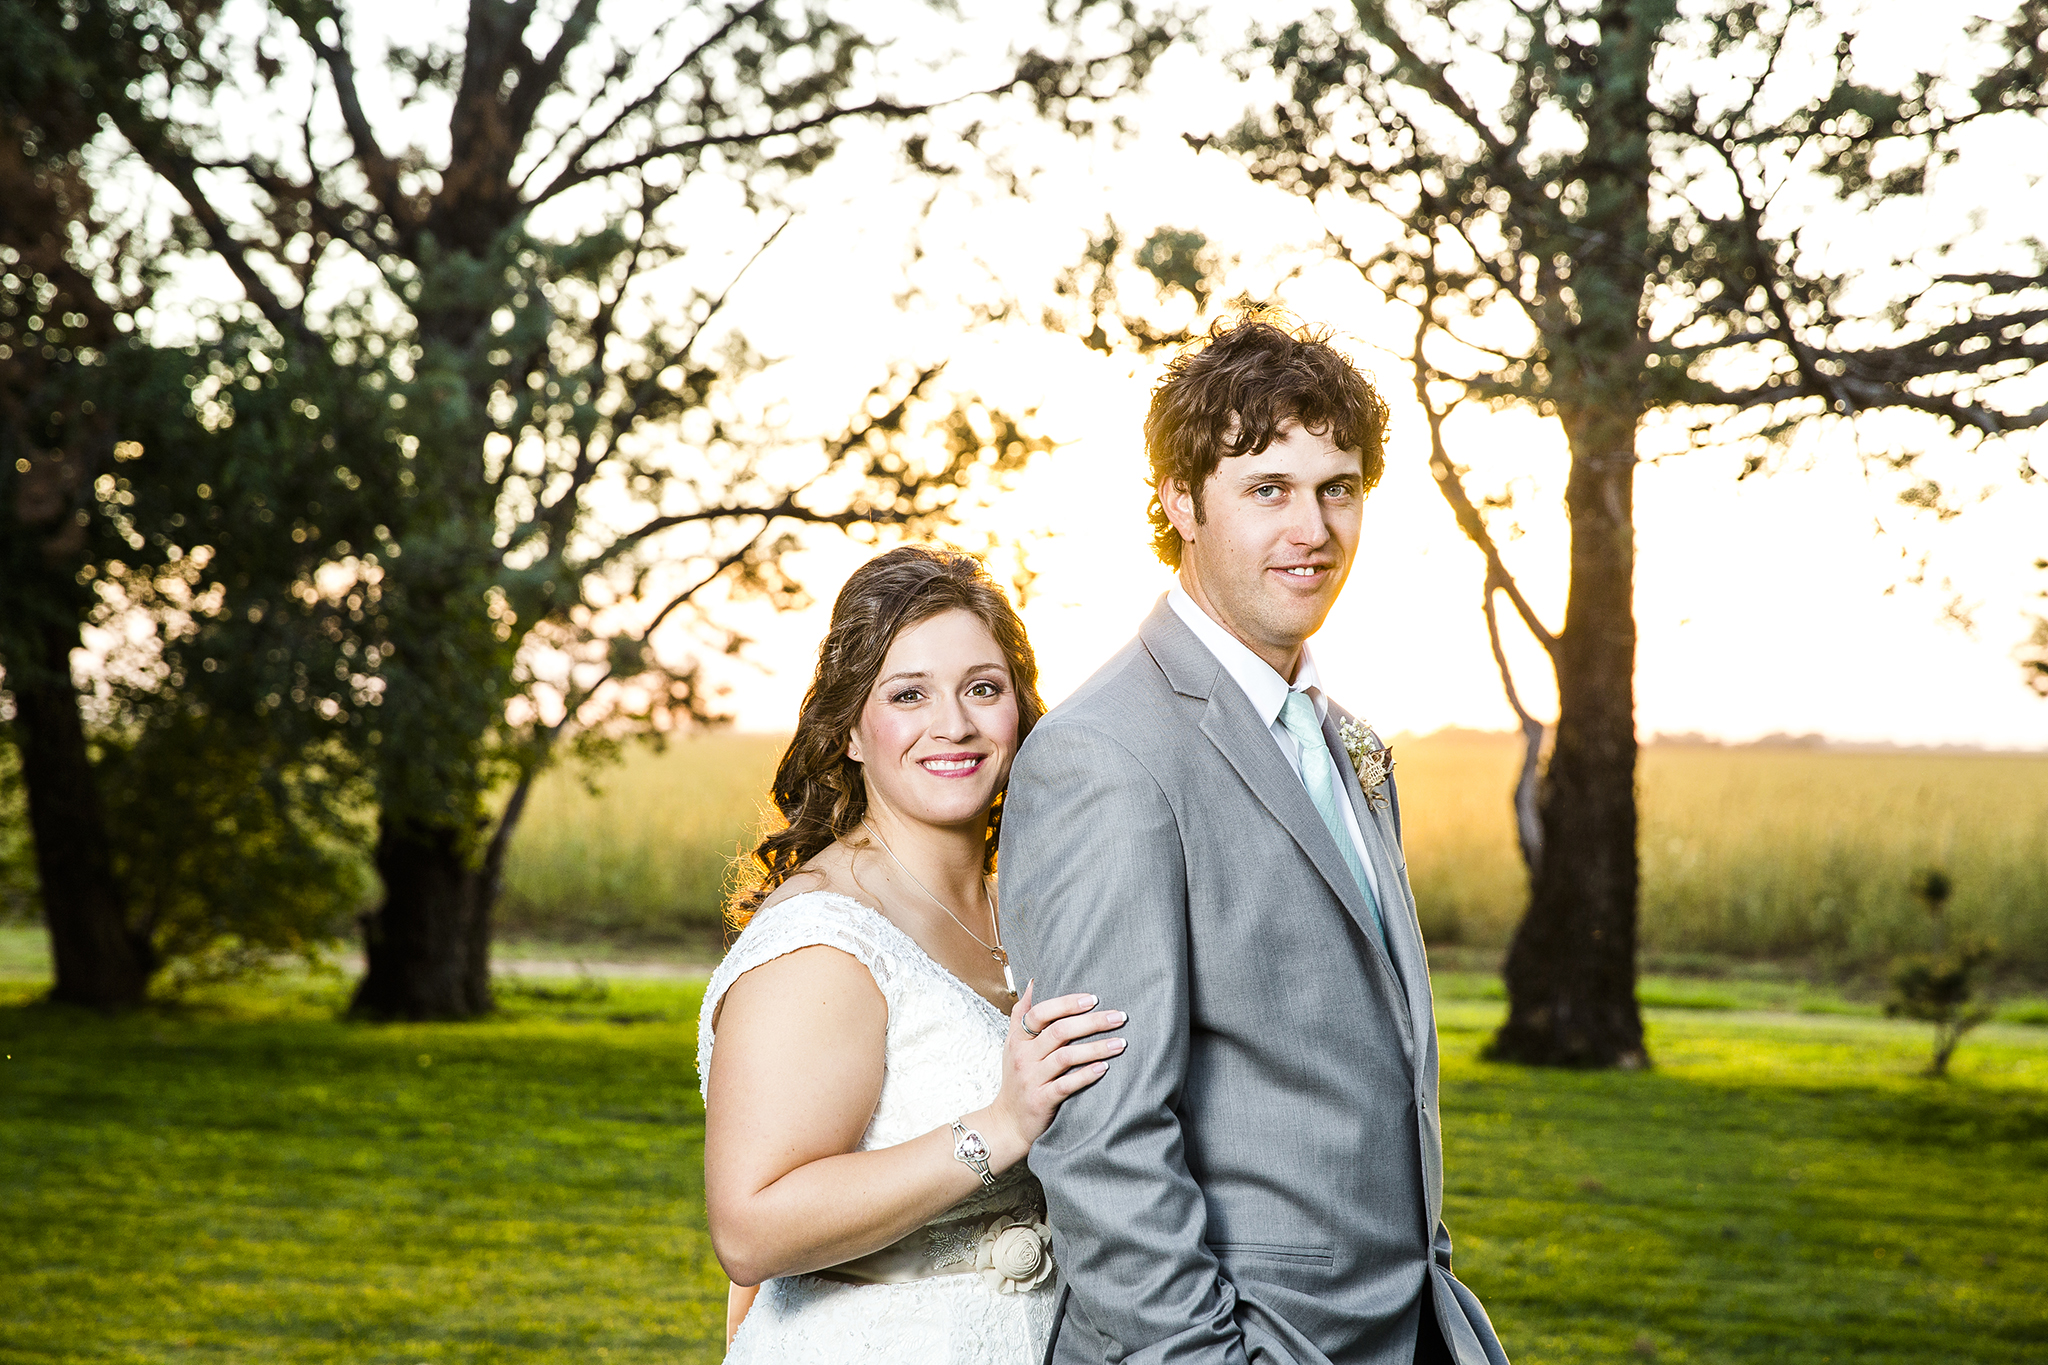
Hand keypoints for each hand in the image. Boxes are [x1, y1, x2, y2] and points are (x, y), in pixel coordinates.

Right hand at [978, 981, 1125, 1170]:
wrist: (1008, 1122)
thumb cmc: (1016, 1079)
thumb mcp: (1012, 1044)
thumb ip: (1022, 1013)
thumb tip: (1034, 981)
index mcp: (1019, 1039)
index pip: (1040, 1013)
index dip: (1067, 1003)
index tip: (1093, 999)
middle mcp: (1023, 1056)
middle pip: (1059, 1032)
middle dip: (1092, 1022)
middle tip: (1119, 1017)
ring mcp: (1032, 1079)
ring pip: (1066, 1057)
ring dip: (1096, 1048)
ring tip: (1121, 1043)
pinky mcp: (1041, 1100)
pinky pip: (1066, 1085)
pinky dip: (1086, 1075)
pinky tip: (1104, 1068)